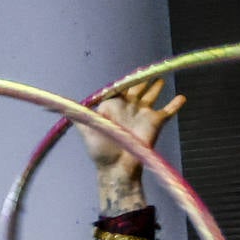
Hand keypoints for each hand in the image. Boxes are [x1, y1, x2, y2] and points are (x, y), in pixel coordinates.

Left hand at [78, 78, 184, 215]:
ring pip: (152, 95)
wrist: (118, 170)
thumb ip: (77, 116)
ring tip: (161, 78)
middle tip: (148, 69)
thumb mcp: (87, 130)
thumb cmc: (101, 152)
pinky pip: (168, 110)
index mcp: (114, 107)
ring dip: (157, 87)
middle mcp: (129, 108)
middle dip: (143, 80)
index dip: (125, 80)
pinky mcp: (156, 123)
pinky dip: (175, 104)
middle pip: (138, 88)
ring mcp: (143, 115)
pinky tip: (181, 98)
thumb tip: (57, 107)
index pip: (120, 88)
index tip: (130, 73)